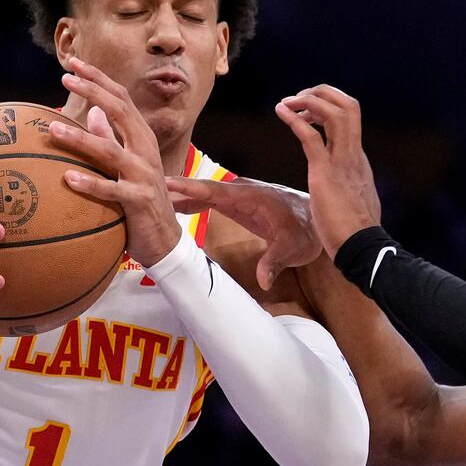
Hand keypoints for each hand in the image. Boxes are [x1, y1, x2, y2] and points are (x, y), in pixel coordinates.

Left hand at [45, 57, 181, 266]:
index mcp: (142, 139)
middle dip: (93, 91)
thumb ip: (113, 138)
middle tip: (65, 77)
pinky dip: (90, 184)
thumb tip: (94, 112)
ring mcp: (144, 175)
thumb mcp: (128, 165)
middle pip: (120, 112)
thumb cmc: (142, 201)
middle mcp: (145, 151)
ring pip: (110, 151)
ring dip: (80, 139)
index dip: (99, 79)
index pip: (121, 99)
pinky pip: (112, 190)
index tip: (73, 65)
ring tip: (53, 129)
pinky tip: (68, 178)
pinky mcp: (139, 200)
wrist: (166, 240)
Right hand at [166, 176, 322, 288]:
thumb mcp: (293, 248)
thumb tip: (263, 281)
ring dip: (182, 195)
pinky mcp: (238, 205)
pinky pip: (212, 200)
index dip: (192, 188)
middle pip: (205, 189)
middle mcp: (243, 192)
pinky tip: (176, 206)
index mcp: (253, 197)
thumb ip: (275, 261)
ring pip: (205, 193)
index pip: (217, 191)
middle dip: (178, 188)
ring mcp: (239, 197)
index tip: (169, 184)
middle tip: (148, 186)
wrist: (317, 222)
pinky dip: (194, 202)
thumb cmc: (307, 232)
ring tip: (153, 196)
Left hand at [274, 86, 381, 255]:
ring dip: (308, 100)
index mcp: (358, 160)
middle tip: (298, 98)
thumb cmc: (356, 231)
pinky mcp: (325, 172)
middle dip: (322, 94)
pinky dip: (294, 119)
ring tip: (287, 102)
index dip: (329, 107)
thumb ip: (350, 189)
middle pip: (348, 106)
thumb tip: (346, 192)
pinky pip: (310, 136)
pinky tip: (280, 111)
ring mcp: (342, 161)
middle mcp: (353, 154)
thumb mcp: (355, 200)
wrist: (361, 247)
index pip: (350, 119)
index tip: (308, 111)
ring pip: (334, 112)